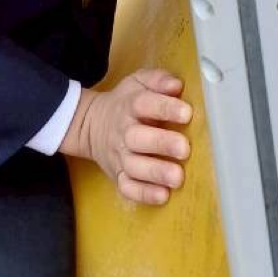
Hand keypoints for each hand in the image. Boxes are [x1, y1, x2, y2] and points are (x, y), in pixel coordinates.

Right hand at [61, 68, 192, 204]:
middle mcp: (124, 132)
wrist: (91, 125)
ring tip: (177, 177)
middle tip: (184, 149)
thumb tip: (176, 85)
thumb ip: (157, 80)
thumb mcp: (137, 82)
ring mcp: (119, 156)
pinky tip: (162, 196)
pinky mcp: (118, 176)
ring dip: (156, 173)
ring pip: (134, 167)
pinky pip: (127, 188)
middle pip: (138, 138)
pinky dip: (143, 195)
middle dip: (162, 144)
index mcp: (130, 106)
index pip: (145, 104)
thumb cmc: (125, 103)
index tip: (186, 112)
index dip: (165, 108)